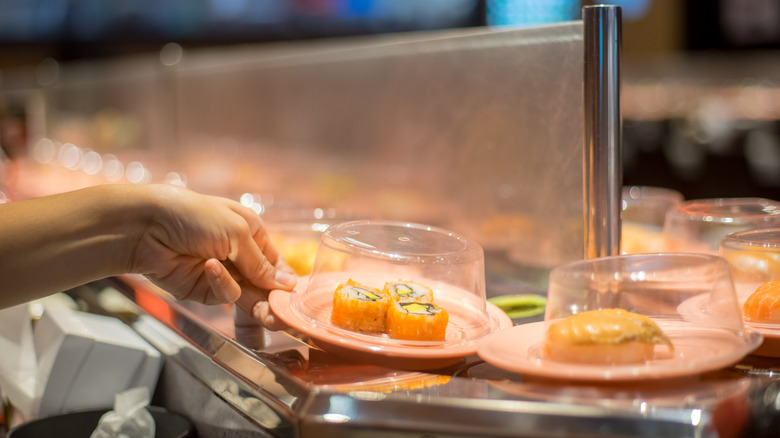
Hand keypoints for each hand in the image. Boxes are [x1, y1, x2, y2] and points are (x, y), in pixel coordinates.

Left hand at [131, 185, 296, 304]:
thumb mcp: (237, 232)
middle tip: (281, 318)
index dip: (285, 281)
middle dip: (272, 300)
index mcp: (251, 234)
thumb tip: (289, 284)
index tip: (294, 298)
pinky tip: (211, 267)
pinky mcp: (203, 291)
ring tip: (264, 313)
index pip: (275, 264)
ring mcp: (221, 274)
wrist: (146, 226)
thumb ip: (261, 263)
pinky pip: (224, 295)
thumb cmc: (194, 215)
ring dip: (254, 301)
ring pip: (247, 297)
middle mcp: (239, 255)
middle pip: (264, 285)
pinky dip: (221, 283)